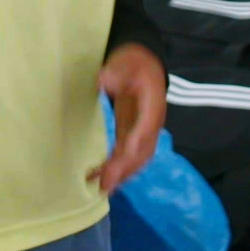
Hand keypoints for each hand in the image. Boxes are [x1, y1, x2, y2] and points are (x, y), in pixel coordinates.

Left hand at [93, 44, 168, 194]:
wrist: (145, 63)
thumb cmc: (134, 62)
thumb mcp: (125, 62)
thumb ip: (115, 71)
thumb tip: (103, 80)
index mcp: (152, 106)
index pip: (144, 129)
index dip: (134, 144)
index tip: (122, 157)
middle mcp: (151, 124)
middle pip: (141, 151)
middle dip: (125, 169)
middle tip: (106, 184)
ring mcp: (142, 131)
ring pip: (135, 159)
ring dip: (120, 175)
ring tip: (101, 188)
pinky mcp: (131, 133)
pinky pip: (126, 155)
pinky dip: (115, 168)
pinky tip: (97, 177)